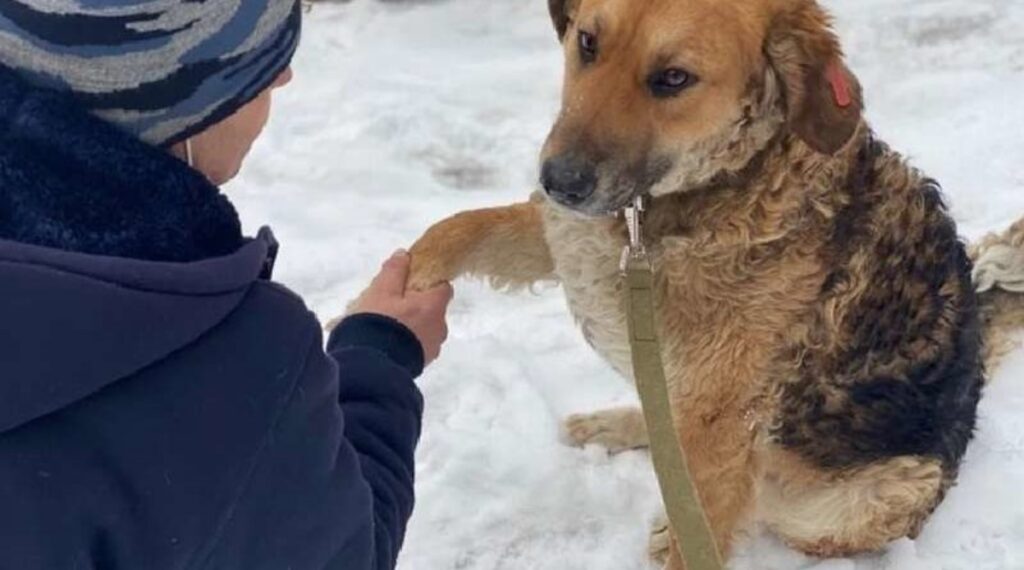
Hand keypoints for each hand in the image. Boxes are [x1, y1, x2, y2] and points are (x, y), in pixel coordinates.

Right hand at [349, 250, 453, 364]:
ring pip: (426, 329)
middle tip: (391, 305)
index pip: (443, 287)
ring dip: (412, 325)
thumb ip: (394, 271)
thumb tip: (404, 255)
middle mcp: (439, 327)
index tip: (411, 283)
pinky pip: (418, 346)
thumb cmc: (378, 322)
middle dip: (417, 306)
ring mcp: (432, 348)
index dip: (429, 283)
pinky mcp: (422, 364)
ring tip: (386, 327)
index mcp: (434, 306)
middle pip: (433, 309)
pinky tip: (388, 343)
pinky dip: (408, 342)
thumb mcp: (381, 290)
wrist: (372, 366)